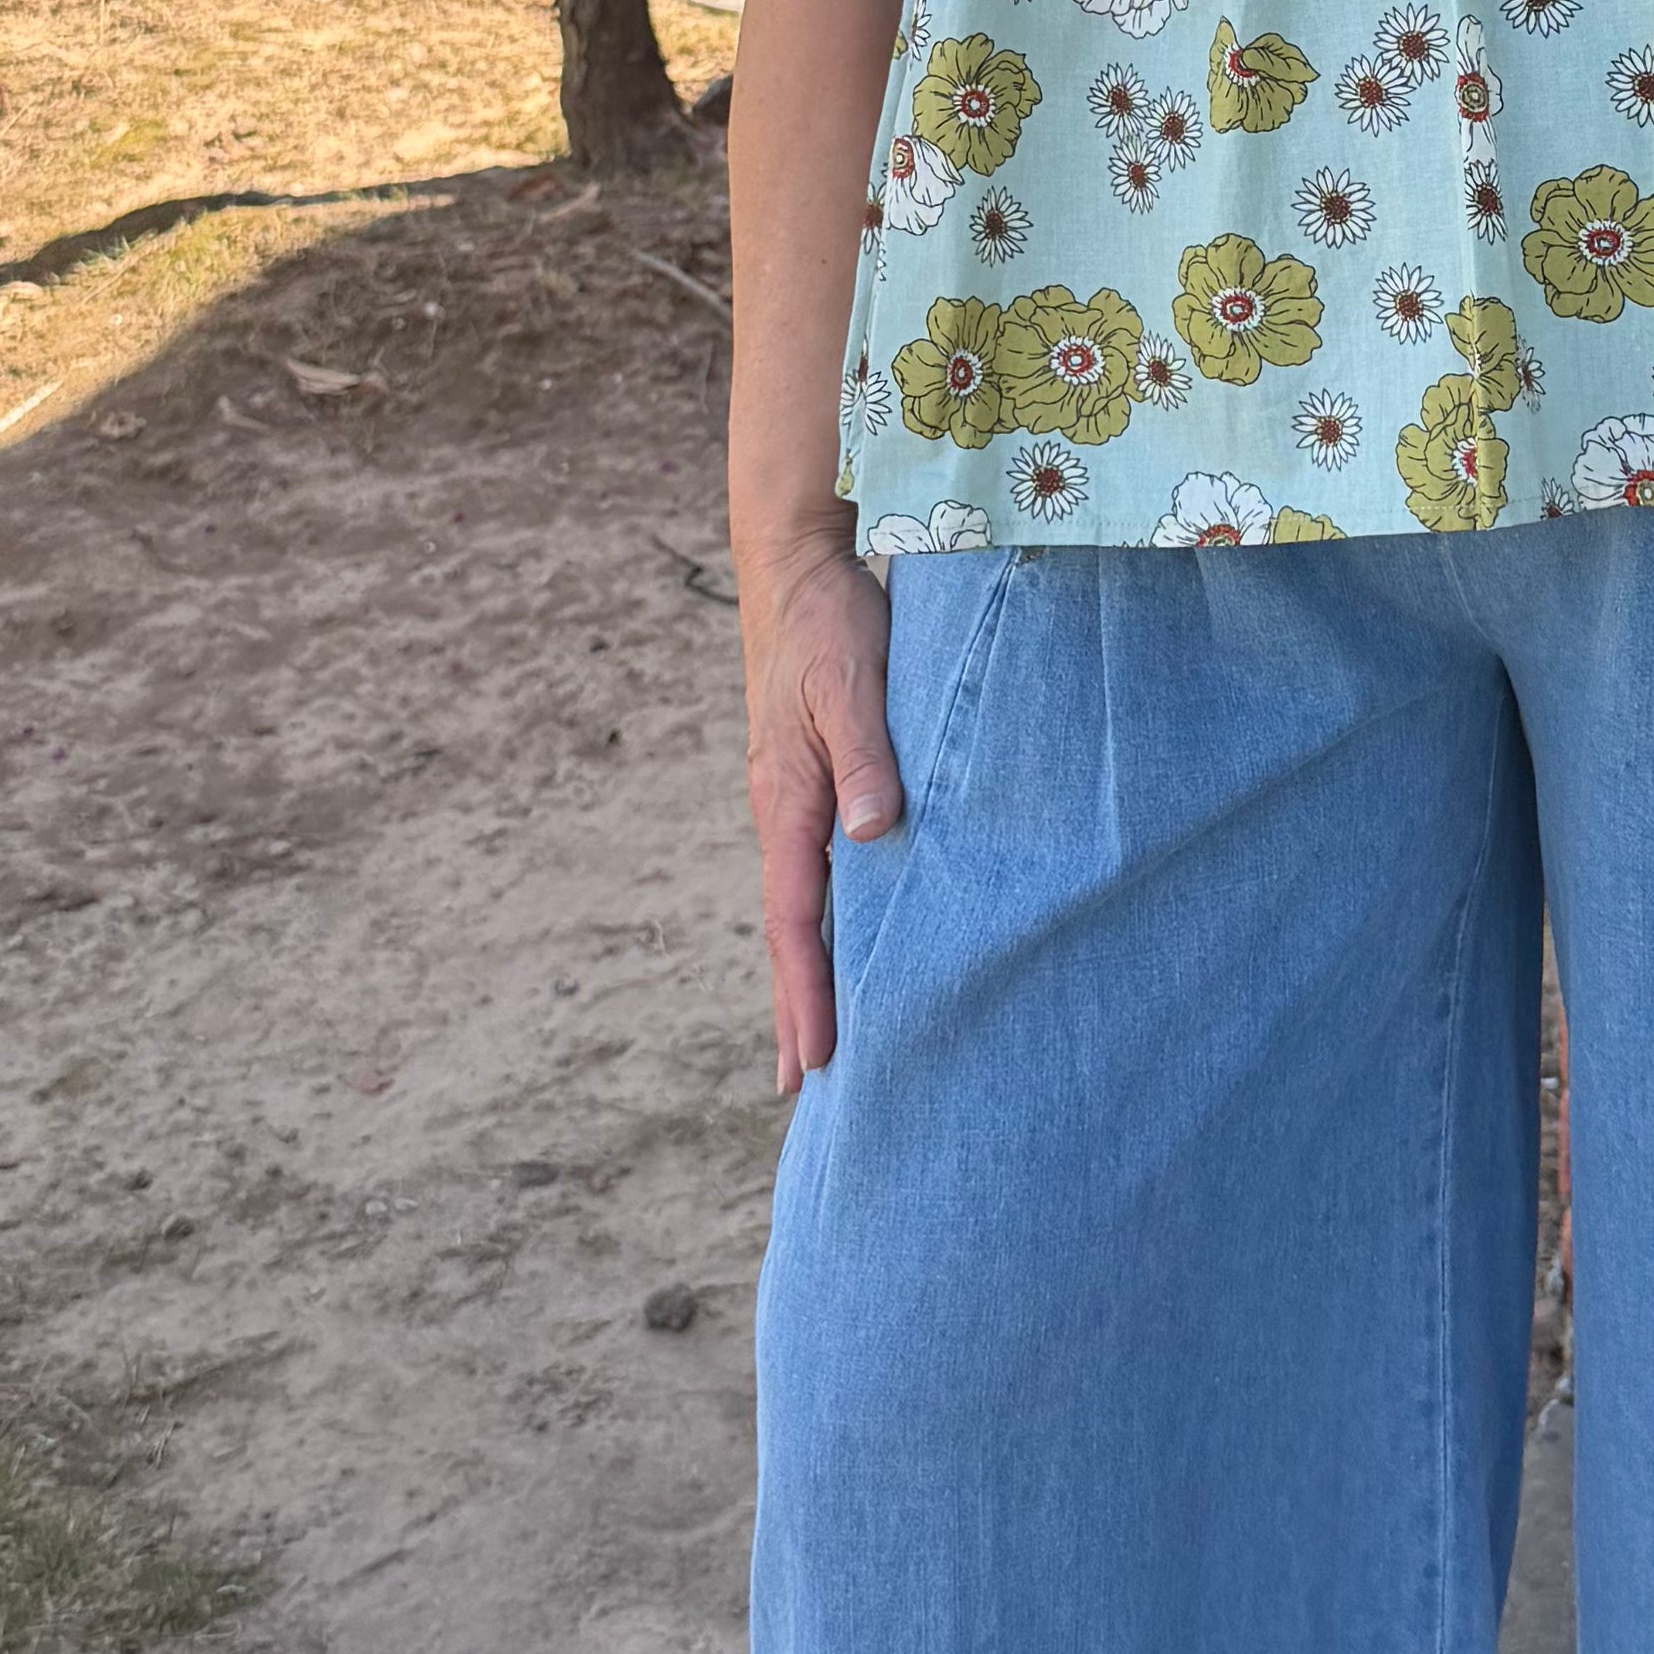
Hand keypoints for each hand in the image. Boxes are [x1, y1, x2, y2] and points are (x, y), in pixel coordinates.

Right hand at [739, 536, 900, 1092]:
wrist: (798, 565)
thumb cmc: (828, 622)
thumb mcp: (850, 685)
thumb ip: (862, 757)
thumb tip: (869, 834)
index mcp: (785, 801)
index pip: (794, 920)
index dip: (806, 993)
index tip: (815, 1060)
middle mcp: (784, 811)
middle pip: (790, 930)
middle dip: (798, 1007)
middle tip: (804, 1087)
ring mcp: (796, 799)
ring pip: (805, 904)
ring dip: (812, 972)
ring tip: (825, 1037)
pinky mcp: (815, 781)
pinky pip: (821, 868)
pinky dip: (830, 919)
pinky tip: (852, 940)